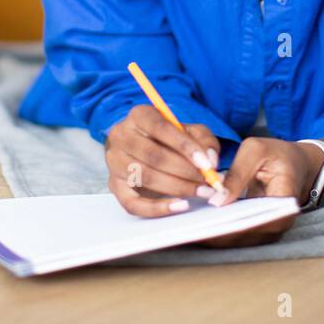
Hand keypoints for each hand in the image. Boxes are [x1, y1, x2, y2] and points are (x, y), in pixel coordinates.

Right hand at [104, 105, 221, 216]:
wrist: (143, 150)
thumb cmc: (169, 140)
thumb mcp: (190, 131)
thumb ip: (204, 141)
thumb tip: (210, 160)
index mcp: (139, 115)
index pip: (161, 128)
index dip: (185, 146)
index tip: (207, 164)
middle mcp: (121, 135)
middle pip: (154, 155)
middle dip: (186, 171)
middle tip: (209, 182)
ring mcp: (114, 161)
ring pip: (146, 177)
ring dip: (178, 188)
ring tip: (201, 192)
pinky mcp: (114, 185)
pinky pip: (133, 203)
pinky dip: (158, 208)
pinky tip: (180, 205)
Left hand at [195, 137, 320, 247]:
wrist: (296, 163)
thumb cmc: (276, 153)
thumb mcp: (255, 150)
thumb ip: (237, 174)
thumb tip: (217, 201)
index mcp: (285, 200)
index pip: (257, 221)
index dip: (231, 226)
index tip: (205, 225)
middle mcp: (280, 221)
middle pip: (246, 236)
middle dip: (217, 234)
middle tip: (188, 230)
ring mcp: (270, 228)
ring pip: (240, 240)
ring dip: (215, 235)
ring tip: (188, 229)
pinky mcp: (259, 228)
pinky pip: (238, 234)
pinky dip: (219, 230)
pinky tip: (197, 224)